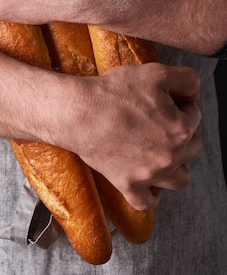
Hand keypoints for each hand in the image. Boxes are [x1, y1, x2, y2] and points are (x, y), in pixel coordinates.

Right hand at [69, 62, 201, 210]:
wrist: (80, 112)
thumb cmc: (114, 92)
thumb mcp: (154, 72)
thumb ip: (186, 79)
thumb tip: (195, 92)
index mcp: (180, 130)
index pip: (194, 116)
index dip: (179, 104)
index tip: (161, 100)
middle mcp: (170, 157)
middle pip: (193, 147)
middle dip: (181, 132)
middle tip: (158, 121)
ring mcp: (150, 175)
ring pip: (180, 179)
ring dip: (176, 165)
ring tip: (161, 151)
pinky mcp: (128, 185)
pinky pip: (147, 202)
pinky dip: (151, 194)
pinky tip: (148, 180)